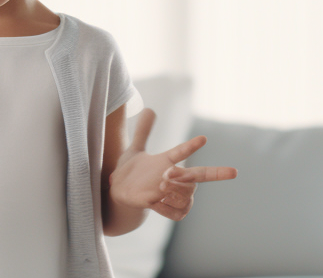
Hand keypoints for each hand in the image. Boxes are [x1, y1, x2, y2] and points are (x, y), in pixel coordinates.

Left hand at [109, 108, 237, 220]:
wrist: (119, 191)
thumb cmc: (130, 171)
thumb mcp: (134, 151)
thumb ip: (142, 132)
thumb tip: (148, 109)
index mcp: (166, 162)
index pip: (183, 151)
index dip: (191, 145)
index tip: (203, 138)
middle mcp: (172, 178)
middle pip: (197, 177)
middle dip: (185, 175)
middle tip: (167, 174)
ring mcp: (168, 194)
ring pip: (188, 196)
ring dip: (177, 192)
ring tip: (160, 188)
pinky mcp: (162, 207)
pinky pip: (178, 213)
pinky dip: (169, 208)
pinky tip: (156, 203)